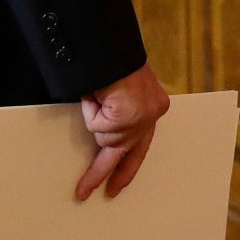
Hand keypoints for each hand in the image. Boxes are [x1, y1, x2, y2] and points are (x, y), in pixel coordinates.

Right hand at [75, 61, 169, 200]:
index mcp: (154, 107)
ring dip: (94, 115)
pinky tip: (98, 93)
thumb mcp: (124, 89)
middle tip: (85, 192)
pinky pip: (95, 124)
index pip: (142, 145)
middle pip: (125, 156)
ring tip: (97, 92)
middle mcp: (152, 116)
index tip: (116, 187)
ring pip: (103, 136)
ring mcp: (140, 119)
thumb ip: (121, 110)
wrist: (114, 48)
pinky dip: (90, 109)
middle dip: (101, 174)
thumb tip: (106, 130)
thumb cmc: (116, 60)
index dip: (127, 167)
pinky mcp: (125, 119)